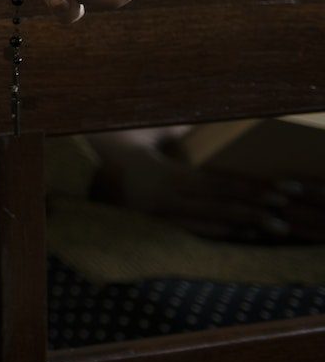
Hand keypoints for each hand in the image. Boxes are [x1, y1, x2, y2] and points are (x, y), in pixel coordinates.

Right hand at [92, 130, 324, 242]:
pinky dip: (221, 233)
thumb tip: (211, 127)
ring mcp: (158, 217)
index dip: (252, 189)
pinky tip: (242, 234)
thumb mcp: (145, 132)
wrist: (75, 170)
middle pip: (219, 208)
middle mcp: (164, 200)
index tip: (282, 192)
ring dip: (243, 227)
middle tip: (286, 218)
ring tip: (272, 229)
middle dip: (255, 212)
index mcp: (164, 175)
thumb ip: (179, 131)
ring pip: (209, 225)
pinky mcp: (153, 226)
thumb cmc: (112, 144)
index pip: (220, 184)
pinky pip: (193, 232)